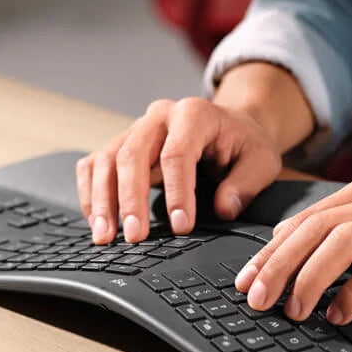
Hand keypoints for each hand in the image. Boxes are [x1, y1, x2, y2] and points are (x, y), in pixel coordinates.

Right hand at [76, 62, 315, 243]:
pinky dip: (90, 193)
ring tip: (105, 236)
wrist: (230, 126)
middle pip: (131, 154)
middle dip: (130, 199)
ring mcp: (135, 129)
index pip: (177, 154)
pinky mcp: (120, 144)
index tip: (182, 227)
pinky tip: (96, 221)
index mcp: (194, 114)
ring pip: (106, 159)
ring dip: (102, 200)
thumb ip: (245, 184)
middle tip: (134, 237)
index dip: (177, 192)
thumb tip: (223, 209)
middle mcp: (158, 117)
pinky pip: (94, 165)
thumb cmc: (243, 144)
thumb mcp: (261, 161)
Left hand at [233, 170, 351, 324]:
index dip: (271, 248)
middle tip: (253, 297)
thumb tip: (310, 254)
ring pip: (337, 244)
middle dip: (273, 265)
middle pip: (312, 228)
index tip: (250, 275)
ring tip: (290, 310)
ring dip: (305, 279)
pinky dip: (350, 295)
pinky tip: (338, 315)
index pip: (307, 216)